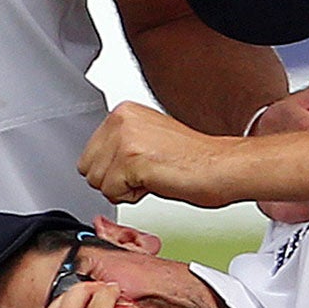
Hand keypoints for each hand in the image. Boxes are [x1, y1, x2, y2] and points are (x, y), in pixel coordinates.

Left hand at [81, 101, 244, 207]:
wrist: (221, 167)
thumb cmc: (193, 159)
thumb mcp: (149, 138)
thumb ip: (121, 143)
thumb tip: (98, 162)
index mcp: (124, 111)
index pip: (89, 154)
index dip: (115, 169)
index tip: (142, 163)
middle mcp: (121, 119)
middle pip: (87, 169)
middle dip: (115, 179)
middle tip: (148, 172)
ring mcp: (125, 138)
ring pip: (97, 183)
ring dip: (124, 189)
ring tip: (153, 176)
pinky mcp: (131, 160)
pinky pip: (112, 194)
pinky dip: (134, 196)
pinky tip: (156, 182)